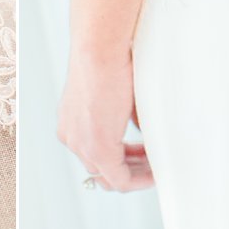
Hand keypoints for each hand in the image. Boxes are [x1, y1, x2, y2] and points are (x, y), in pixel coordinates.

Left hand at [57, 47, 153, 191]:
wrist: (100, 49)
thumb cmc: (107, 59)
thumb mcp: (115, 95)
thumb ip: (124, 119)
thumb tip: (142, 131)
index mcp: (71, 122)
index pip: (94, 154)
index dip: (121, 158)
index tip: (142, 157)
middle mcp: (71, 137)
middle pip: (101, 168)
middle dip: (130, 168)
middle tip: (152, 164)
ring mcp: (81, 145)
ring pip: (110, 176)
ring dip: (136, 174)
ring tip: (156, 168)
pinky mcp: (98, 149)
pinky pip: (120, 179)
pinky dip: (139, 179)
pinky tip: (155, 172)